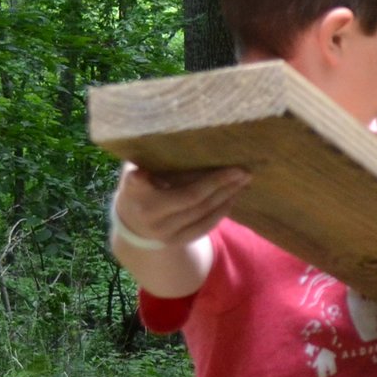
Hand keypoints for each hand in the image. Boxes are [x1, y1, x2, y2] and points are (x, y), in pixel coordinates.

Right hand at [114, 162, 248, 245]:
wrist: (134, 222)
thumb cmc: (141, 185)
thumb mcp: (139, 168)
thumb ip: (153, 158)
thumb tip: (187, 135)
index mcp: (133, 190)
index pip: (135, 183)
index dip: (138, 178)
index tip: (139, 172)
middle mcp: (147, 213)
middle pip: (188, 197)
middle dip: (218, 182)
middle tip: (241, 169)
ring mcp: (163, 231)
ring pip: (202, 212)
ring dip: (226, 195)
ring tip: (243, 179)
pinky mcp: (177, 241)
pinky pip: (205, 226)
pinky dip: (221, 210)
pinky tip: (233, 196)